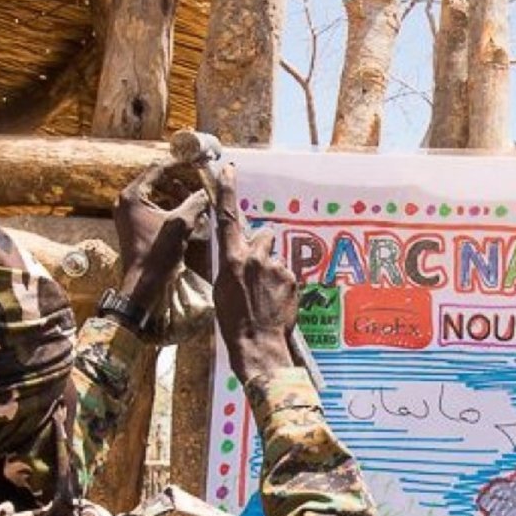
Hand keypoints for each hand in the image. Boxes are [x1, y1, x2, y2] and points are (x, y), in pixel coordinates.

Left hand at [112, 167, 209, 304]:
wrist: (143, 284)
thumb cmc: (158, 254)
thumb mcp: (181, 224)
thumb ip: (195, 203)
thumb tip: (208, 191)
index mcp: (133, 195)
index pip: (157, 168)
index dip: (179, 163)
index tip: (196, 159)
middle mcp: (126, 201)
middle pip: (156, 180)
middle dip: (180, 179)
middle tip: (199, 177)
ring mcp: (128, 213)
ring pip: (156, 195)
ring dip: (176, 194)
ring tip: (196, 195)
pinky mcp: (133, 224)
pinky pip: (153, 208)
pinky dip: (169, 207)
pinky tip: (187, 210)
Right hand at [209, 163, 298, 383]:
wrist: (259, 345)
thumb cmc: (234, 322)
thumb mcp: (222, 289)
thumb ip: (231, 265)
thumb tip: (238, 256)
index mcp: (232, 259)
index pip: (229, 217)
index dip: (229, 191)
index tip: (230, 170)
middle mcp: (255, 257)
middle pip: (263, 236)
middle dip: (261, 248)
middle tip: (256, 274)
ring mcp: (276, 267)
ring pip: (275, 257)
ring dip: (271, 269)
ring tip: (265, 296)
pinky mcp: (292, 278)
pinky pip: (286, 272)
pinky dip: (282, 283)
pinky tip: (276, 302)